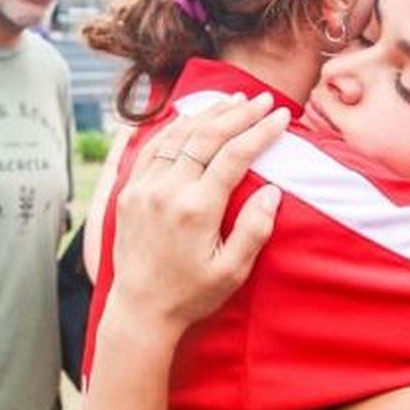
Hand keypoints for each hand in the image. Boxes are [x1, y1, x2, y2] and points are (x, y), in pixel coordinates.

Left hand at [111, 93, 289, 330]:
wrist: (140, 310)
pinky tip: (192, 118)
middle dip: (238, 113)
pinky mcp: (130, 191)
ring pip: (178, 134)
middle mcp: (167, 191)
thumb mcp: (232, 271)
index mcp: (196, 209)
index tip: (280, 116)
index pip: (234, 155)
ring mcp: (144, 188)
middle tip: (262, 100)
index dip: (260, 131)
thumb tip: (273, 190)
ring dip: (208, 114)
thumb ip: (254, 229)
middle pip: (207, 136)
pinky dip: (175, 127)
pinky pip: (153, 147)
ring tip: (232, 101)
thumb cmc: (191, 294)